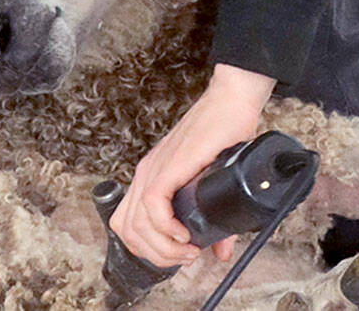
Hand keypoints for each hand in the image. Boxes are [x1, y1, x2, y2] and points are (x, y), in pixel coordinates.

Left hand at [109, 63, 274, 267]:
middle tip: (185, 257)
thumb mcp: (214, 184)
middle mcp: (146, 175)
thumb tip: (221, 250)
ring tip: (188, 249)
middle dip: (156, 255)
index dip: (148, 250)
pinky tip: (185, 233)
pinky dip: (166, 228)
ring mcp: (153, 170)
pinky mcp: (167, 167)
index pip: (127, 226)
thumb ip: (214, 219)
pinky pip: (152, 207)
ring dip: (163, 247)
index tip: (178, 255)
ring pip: (136, 225)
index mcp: (152, 178)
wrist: (231, 102)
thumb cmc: (223, 135)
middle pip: (128, 231)